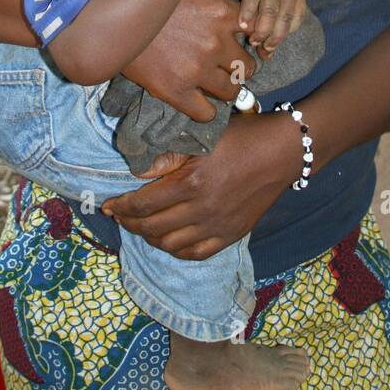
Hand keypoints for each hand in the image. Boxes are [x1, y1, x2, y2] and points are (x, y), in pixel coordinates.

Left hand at [102, 110, 300, 257]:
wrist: (281, 152)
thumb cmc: (240, 136)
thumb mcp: (201, 136)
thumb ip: (168, 155)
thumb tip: (137, 173)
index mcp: (191, 182)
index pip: (143, 203)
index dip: (121, 206)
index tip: (108, 205)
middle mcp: (202, 209)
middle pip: (153, 227)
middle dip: (129, 223)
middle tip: (120, 216)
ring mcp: (218, 226)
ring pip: (171, 244)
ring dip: (150, 238)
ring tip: (141, 227)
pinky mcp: (231, 234)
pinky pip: (196, 253)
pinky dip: (176, 250)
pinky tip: (168, 241)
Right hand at [120, 0, 255, 122]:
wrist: (114, 20)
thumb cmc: (153, 2)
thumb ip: (216, 5)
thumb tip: (236, 15)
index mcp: (222, 14)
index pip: (256, 32)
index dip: (250, 41)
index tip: (242, 45)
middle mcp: (215, 42)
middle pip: (248, 66)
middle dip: (238, 68)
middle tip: (226, 68)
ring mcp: (198, 69)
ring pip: (232, 91)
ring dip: (225, 90)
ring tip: (212, 85)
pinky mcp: (177, 91)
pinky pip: (207, 113)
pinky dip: (205, 111)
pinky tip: (197, 102)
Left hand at [215, 0, 305, 52]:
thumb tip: (211, 1)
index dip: (248, 11)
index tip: (241, 25)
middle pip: (271, 10)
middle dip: (263, 29)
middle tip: (254, 42)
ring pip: (286, 18)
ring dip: (277, 36)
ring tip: (267, 48)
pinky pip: (297, 19)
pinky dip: (288, 32)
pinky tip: (277, 40)